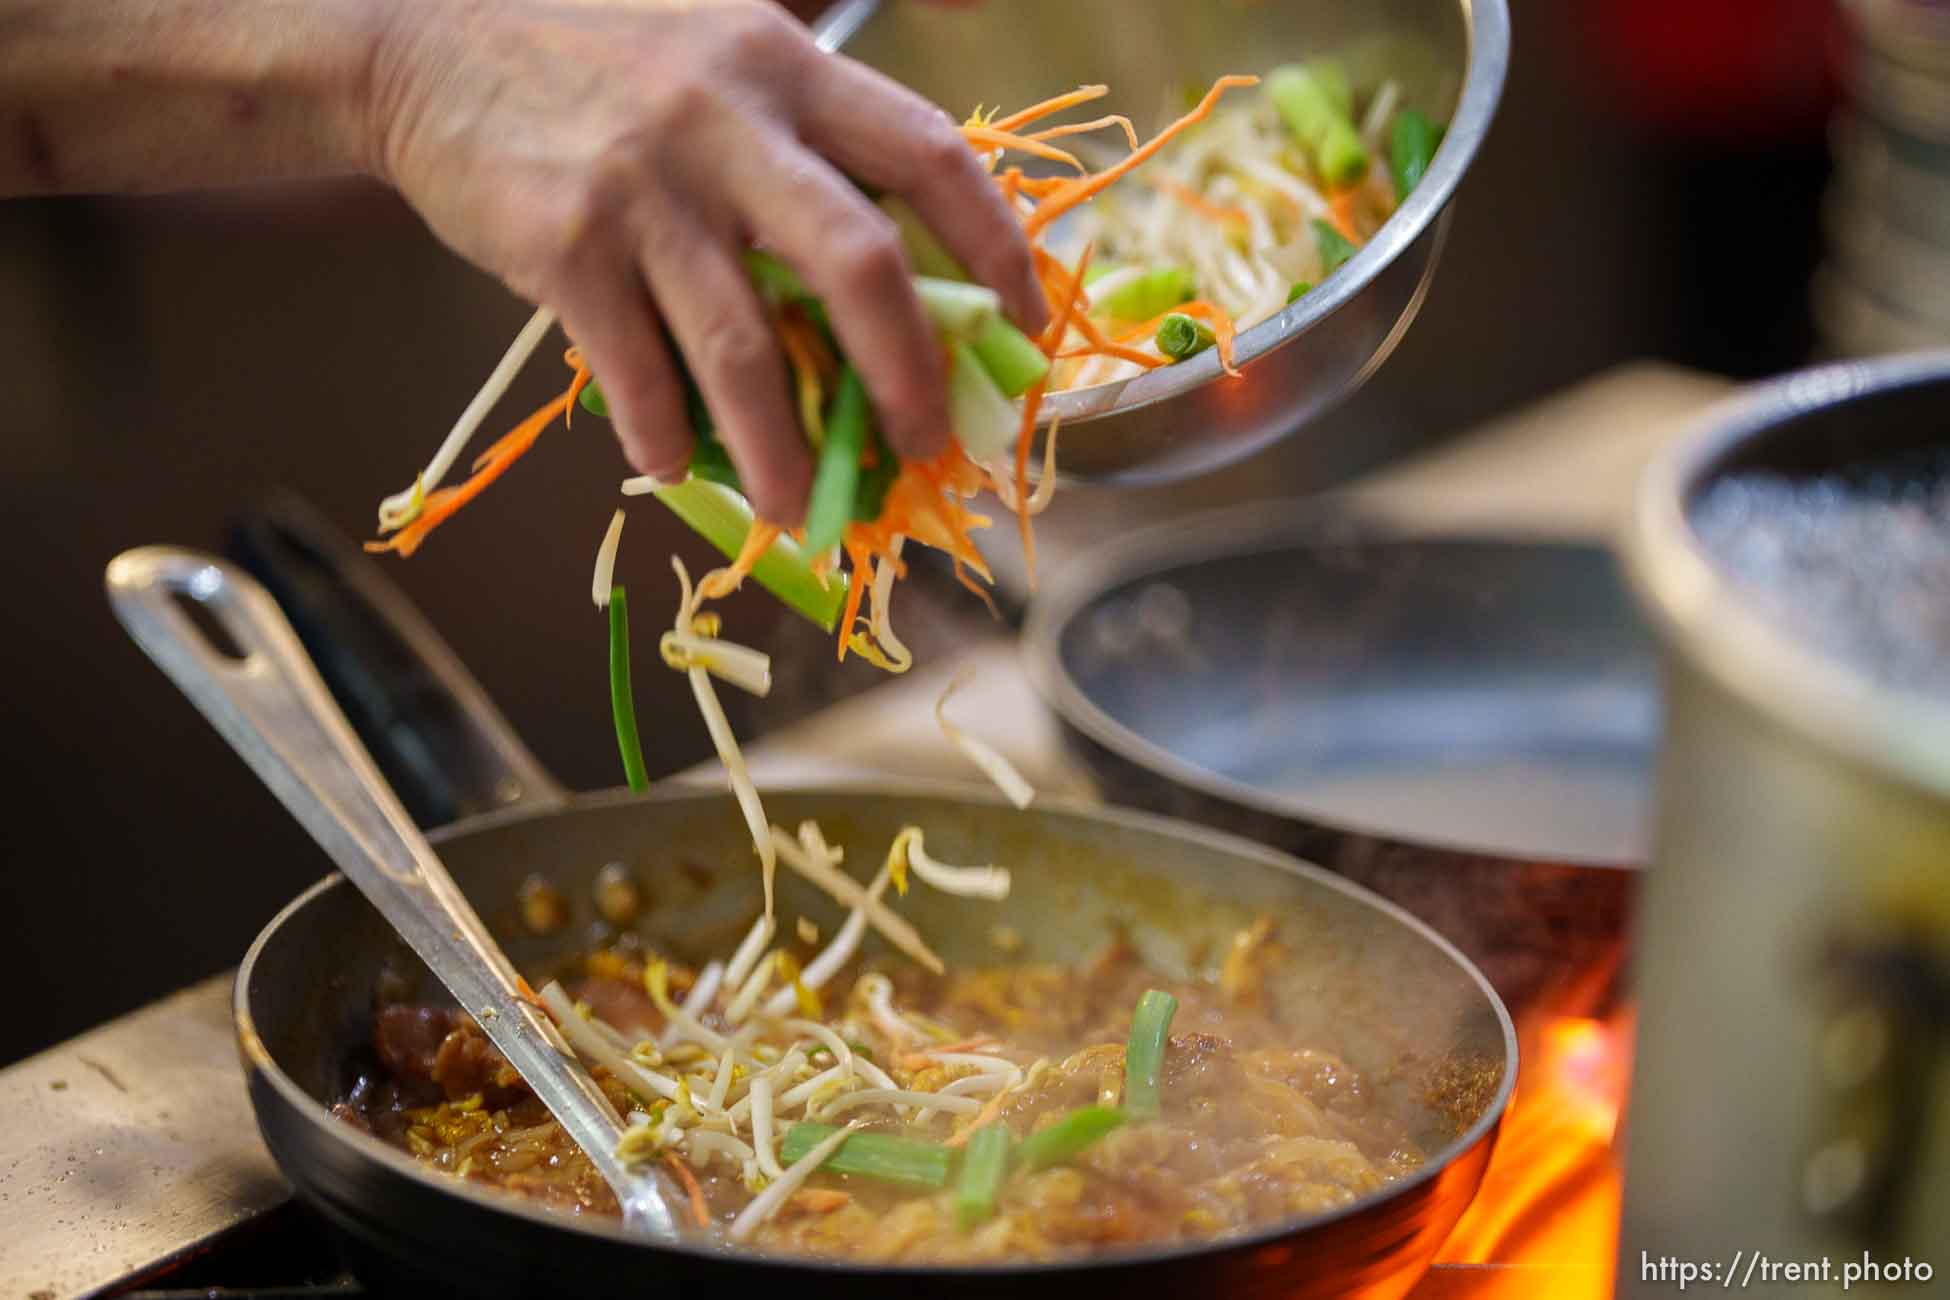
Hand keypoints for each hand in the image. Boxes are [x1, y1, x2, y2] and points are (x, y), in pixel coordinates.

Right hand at [364, 0, 1045, 524]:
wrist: (423, 40)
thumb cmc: (598, 53)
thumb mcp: (726, 31)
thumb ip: (818, 101)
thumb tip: (931, 167)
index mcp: (789, 67)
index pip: (930, 157)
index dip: (994, 248)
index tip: (1020, 323)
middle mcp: (729, 120)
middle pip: (861, 265)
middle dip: (908, 374)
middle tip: (922, 446)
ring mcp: (647, 187)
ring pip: (746, 347)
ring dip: (783, 448)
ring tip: (798, 509)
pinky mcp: (567, 245)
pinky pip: (638, 371)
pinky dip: (666, 435)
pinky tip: (676, 465)